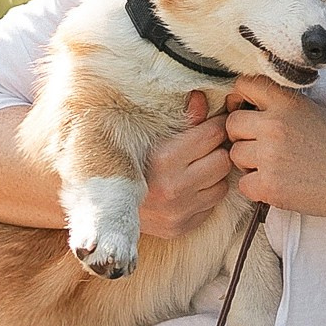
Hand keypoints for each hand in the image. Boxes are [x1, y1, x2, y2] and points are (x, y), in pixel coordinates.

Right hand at [138, 89, 238, 237]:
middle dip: (217, 150)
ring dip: (214, 175)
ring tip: (195, 168)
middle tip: (205, 147)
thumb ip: (182, 117)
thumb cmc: (128, 160)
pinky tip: (188, 188)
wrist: (101, 203)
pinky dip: (205, 195)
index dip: (216, 125)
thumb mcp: (150, 134)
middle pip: (223, 159)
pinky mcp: (181, 227)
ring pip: (223, 184)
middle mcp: (173, 188)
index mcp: (163, 158)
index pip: (213, 134)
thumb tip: (202, 97)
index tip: (212, 123)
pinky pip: (212, 206)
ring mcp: (178, 212)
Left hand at [223, 80, 325, 229]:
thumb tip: (247, 102)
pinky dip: (256, 187)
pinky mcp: (268, 185)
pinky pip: (242, 183)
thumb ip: (281, 104)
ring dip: (248, 163)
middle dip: (241, 136)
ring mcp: (270, 156)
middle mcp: (275, 125)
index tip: (246, 111)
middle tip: (261, 146)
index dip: (240, 98)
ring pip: (234, 155)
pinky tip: (278, 184)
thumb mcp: (312, 110)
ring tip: (274, 166)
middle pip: (231, 124)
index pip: (244, 85)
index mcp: (287, 102)